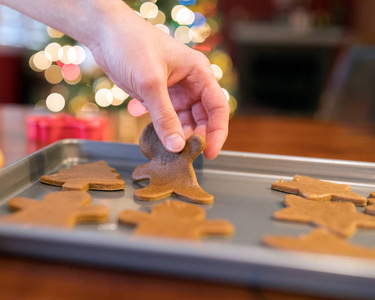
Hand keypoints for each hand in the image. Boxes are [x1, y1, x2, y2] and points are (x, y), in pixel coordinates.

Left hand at [89, 3, 228, 158]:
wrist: (105, 34)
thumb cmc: (131, 45)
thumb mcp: (150, 82)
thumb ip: (164, 116)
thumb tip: (176, 147)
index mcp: (199, 73)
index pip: (218, 107)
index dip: (217, 132)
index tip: (209, 152)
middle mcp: (191, 83)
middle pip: (204, 117)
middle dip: (197, 137)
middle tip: (186, 156)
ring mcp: (175, 92)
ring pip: (186, 122)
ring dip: (180, 137)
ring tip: (173, 153)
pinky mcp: (159, 98)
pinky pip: (169, 120)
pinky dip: (167, 132)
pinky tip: (162, 144)